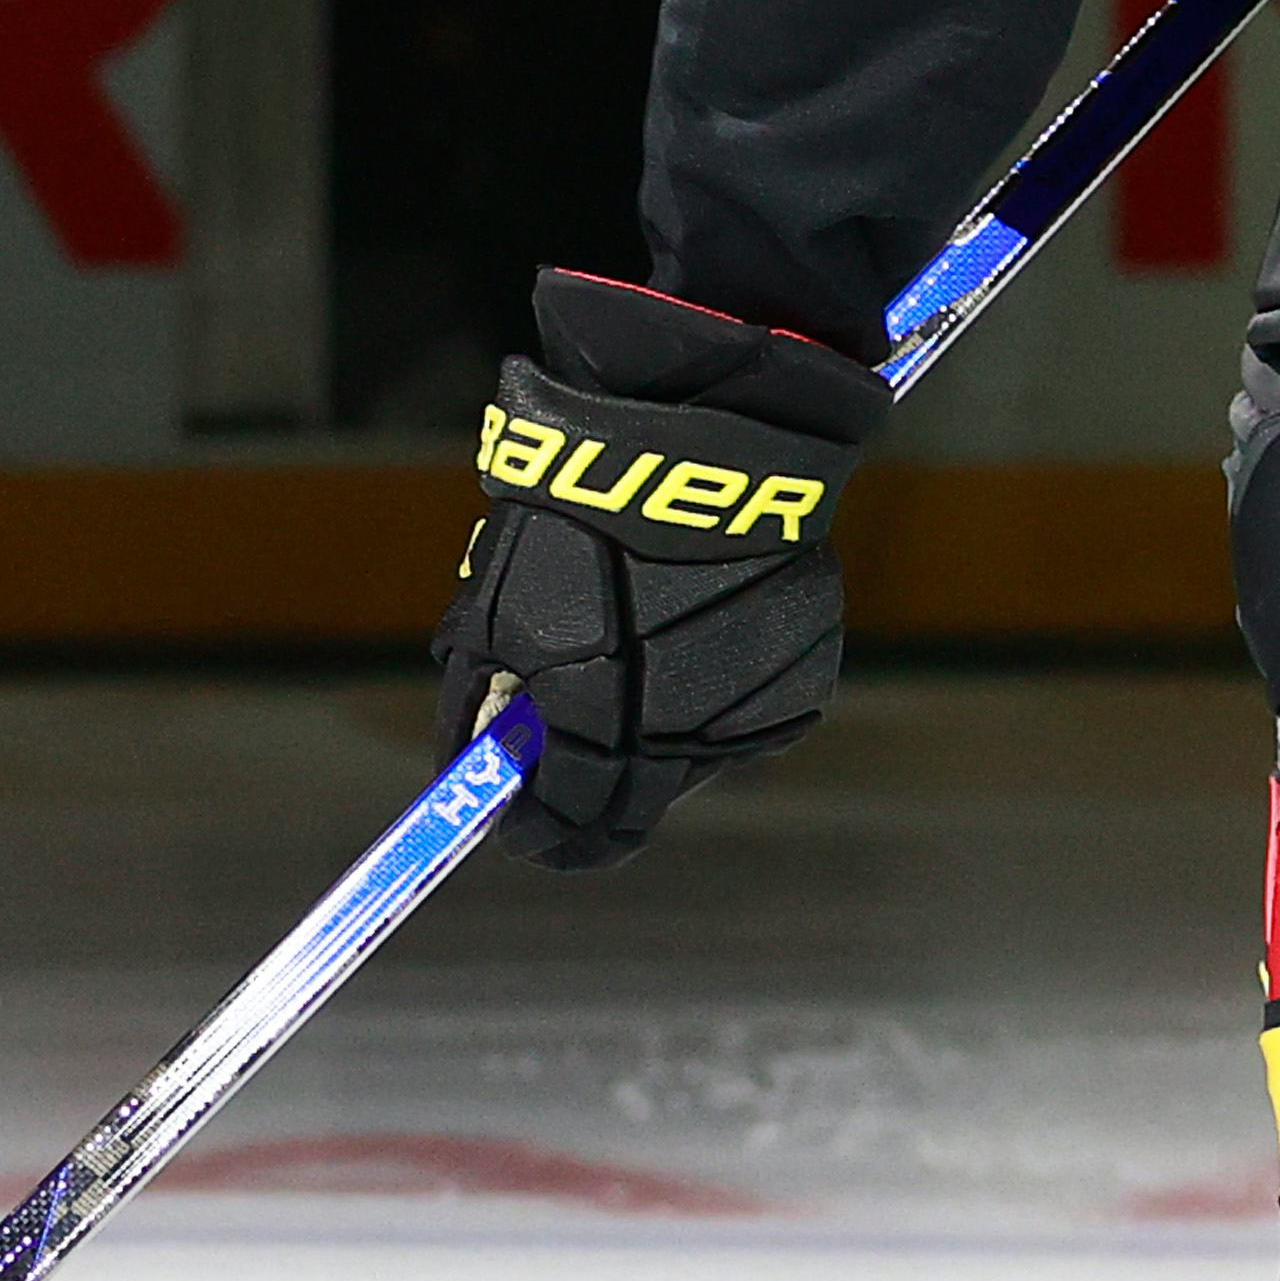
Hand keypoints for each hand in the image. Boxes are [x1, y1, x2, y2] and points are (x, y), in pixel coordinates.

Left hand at [431, 270, 889, 869]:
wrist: (704, 446)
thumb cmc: (577, 518)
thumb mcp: (496, 607)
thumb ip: (482, 701)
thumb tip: (477, 763)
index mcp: (598, 727)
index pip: (566, 827)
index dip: (537, 834)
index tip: (518, 827)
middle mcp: (679, 739)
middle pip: (634, 806)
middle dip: (593, 795)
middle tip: (565, 767)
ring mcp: (749, 714)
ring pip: (691, 757)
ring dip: (657, 734)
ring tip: (636, 658)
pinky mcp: (802, 684)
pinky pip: (743, 712)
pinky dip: (713, 691)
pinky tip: (692, 629)